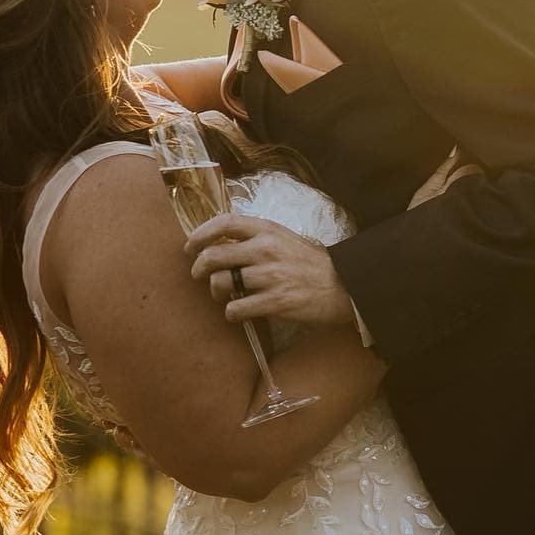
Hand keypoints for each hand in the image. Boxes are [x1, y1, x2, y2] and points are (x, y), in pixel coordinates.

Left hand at [185, 213, 355, 328]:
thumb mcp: (284, 238)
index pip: (224, 223)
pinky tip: (237, 312)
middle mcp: (266, 249)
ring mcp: (270, 276)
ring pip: (220, 283)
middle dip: (199, 268)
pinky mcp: (275, 302)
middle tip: (199, 275)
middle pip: (214, 256)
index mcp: (268, 230)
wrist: (344, 286)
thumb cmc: (310, 262)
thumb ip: (255, 238)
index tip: (190, 246)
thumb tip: (218, 243)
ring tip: (223, 295)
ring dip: (215, 292)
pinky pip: (235, 308)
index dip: (200, 234)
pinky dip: (231, 312)